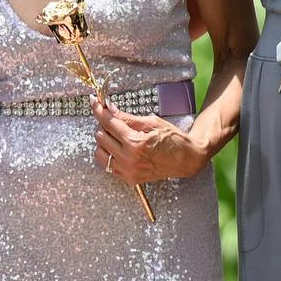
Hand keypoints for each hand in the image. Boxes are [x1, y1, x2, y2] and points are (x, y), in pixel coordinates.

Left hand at [94, 99, 210, 182]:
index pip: (109, 123)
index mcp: (135, 143)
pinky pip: (107, 165)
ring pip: (100, 152)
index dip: (99, 110)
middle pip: (101, 137)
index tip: (94, 102)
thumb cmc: (173, 139)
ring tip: (117, 135)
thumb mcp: (151, 122)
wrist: (186, 160)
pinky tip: (118, 148)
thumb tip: (108, 108)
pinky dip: (108, 154)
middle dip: (104, 124)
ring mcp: (128, 171)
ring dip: (104, 141)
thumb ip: (127, 117)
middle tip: (113, 119)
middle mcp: (129, 159)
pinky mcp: (129, 179)